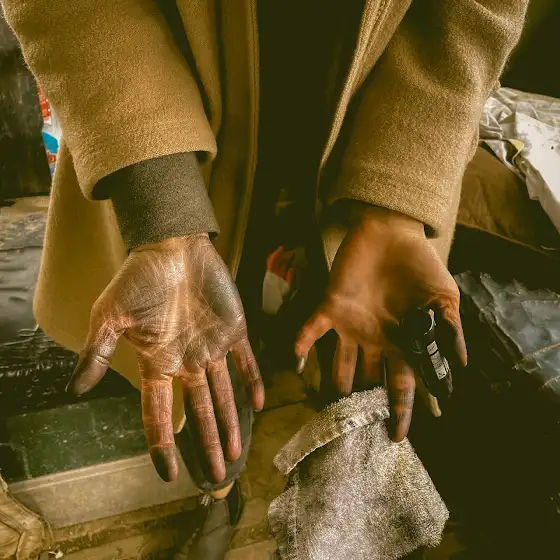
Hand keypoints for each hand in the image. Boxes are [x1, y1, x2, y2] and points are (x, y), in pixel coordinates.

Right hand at [68, 234, 263, 481]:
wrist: (173, 246)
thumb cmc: (140, 278)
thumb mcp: (109, 315)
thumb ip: (97, 351)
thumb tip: (76, 388)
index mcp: (158, 361)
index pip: (159, 412)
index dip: (163, 443)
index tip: (167, 473)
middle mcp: (187, 360)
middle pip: (200, 410)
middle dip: (208, 442)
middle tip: (218, 473)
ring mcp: (212, 347)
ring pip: (224, 393)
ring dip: (230, 422)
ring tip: (235, 453)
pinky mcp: (234, 330)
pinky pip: (247, 361)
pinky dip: (253, 381)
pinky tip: (259, 404)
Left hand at [295, 207, 466, 440]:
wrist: (392, 233)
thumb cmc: (421, 266)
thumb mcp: (443, 299)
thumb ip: (449, 330)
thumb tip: (460, 365)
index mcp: (402, 341)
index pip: (402, 383)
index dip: (400, 410)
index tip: (398, 437)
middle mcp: (375, 340)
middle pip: (368, 380)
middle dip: (364, 405)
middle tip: (358, 432)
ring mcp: (351, 326)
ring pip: (338, 364)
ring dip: (333, 385)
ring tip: (329, 410)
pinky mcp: (330, 307)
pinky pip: (310, 329)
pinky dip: (301, 344)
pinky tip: (296, 362)